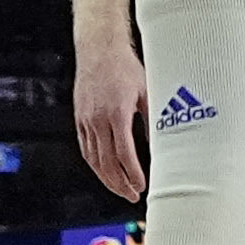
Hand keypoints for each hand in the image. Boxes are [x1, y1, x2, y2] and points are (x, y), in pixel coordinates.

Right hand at [75, 37, 147, 204]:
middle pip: (107, 163)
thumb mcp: (146, 90)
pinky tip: (104, 172)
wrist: (99, 48)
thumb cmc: (123, 66)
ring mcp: (86, 120)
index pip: (123, 154)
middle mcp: (98, 119)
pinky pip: (85, 149)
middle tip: (133, 196)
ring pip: (93, 159)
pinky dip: (94, 165)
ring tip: (120, 190)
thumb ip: (153, 117)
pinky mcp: (79, 119)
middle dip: (120, 183)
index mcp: (116, 113)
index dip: (132, 174)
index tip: (142, 185)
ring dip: (107, 179)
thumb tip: (164, 140)